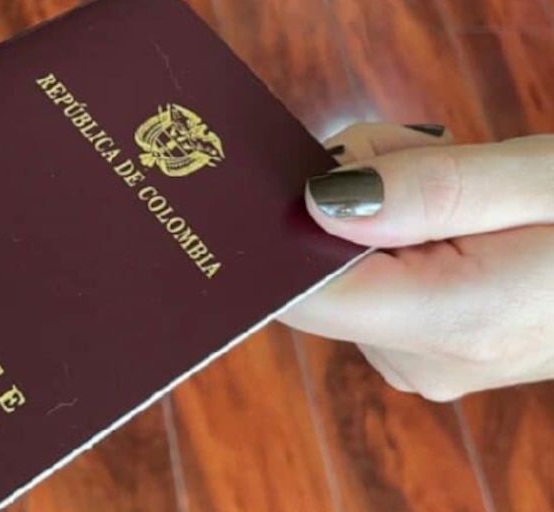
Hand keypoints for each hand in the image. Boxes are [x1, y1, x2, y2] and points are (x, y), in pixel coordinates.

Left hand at [280, 122, 553, 400]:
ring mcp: (422, 363)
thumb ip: (430, 191)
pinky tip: (457, 216)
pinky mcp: (430, 350)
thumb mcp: (536, 181)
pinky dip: (400, 238)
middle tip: (423, 153)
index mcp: (446, 324)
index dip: (293, 225)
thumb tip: (318, 203)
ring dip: (382, 211)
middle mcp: (418, 361)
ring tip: (459, 183)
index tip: (324, 166)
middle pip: (323, 271)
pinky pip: (380, 285)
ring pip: (349, 271)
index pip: (302, 292)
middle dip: (352, 198)